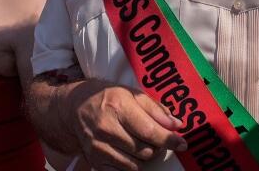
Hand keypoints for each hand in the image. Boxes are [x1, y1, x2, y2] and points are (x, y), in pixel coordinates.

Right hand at [68, 81, 185, 169]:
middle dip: (157, 146)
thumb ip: (156, 110)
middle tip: (156, 138)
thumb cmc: (109, 98)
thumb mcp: (133, 94)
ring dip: (145, 156)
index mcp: (118, 106)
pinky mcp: (95, 161)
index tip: (182, 143)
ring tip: (142, 143)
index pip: (148, 130)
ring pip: (136, 164)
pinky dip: (132, 164)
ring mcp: (98, 147)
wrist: (77, 107)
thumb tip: (177, 125)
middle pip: (145, 150)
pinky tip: (130, 152)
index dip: (168, 139)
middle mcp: (106, 128)